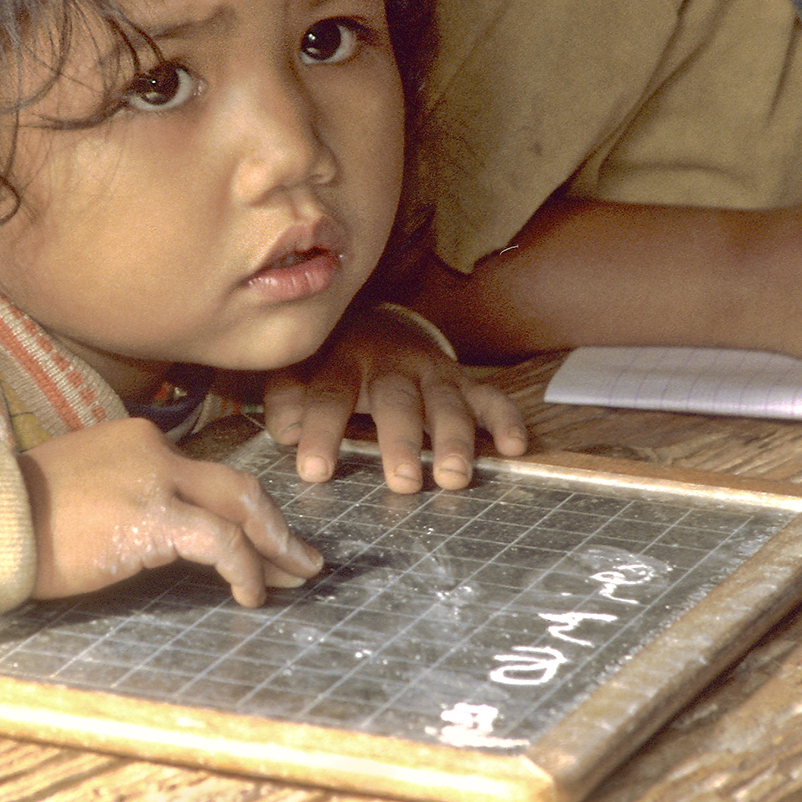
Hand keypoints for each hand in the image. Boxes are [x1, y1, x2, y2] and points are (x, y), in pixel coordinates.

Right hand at [20, 417, 321, 606]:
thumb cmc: (15, 519)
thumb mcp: (80, 492)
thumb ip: (126, 499)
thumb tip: (162, 537)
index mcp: (139, 442)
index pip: (207, 475)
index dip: (243, 511)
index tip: (263, 541)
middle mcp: (155, 451)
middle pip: (237, 485)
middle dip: (276, 525)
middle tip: (303, 559)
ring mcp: (156, 480)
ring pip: (240, 507)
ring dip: (274, 547)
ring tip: (295, 579)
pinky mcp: (152, 518)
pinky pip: (220, 541)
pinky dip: (244, 568)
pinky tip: (248, 595)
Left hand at [262, 304, 528, 493]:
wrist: (375, 319)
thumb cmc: (330, 360)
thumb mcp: (298, 372)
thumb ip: (287, 400)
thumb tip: (287, 431)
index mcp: (343, 363)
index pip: (330, 396)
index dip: (322, 432)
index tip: (315, 473)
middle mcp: (391, 366)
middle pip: (397, 402)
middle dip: (402, 441)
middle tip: (405, 482)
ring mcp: (431, 373)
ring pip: (446, 403)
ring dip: (453, 439)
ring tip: (454, 476)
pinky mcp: (462, 381)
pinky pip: (490, 398)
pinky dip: (504, 420)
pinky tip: (514, 447)